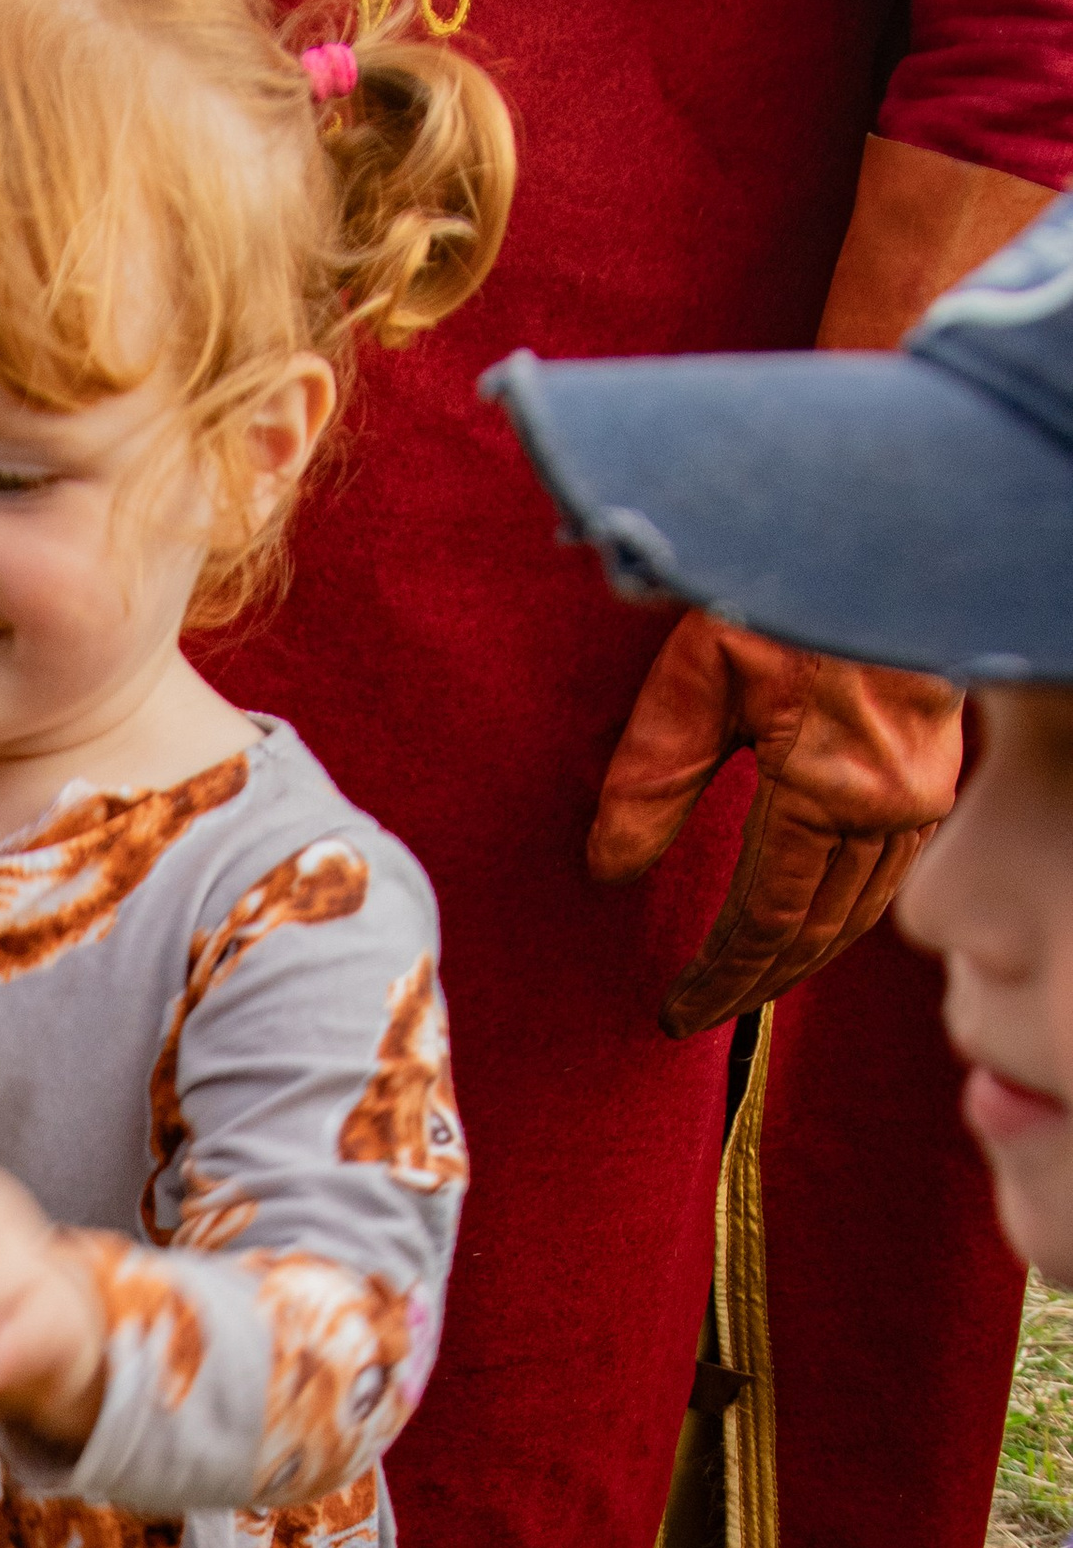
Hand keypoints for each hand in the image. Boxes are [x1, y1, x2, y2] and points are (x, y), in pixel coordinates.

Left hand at [590, 613, 962, 1037]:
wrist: (883, 531)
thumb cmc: (783, 584)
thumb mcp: (697, 674)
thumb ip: (650, 778)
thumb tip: (609, 869)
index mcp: (831, 788)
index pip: (766, 920)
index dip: (718, 976)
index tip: (675, 1013)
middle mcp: (890, 804)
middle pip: (817, 931)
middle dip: (754, 984)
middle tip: (699, 1016)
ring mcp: (924, 791)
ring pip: (860, 910)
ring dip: (799, 957)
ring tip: (741, 983)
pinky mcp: (937, 773)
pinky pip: (887, 873)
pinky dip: (841, 912)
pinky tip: (804, 922)